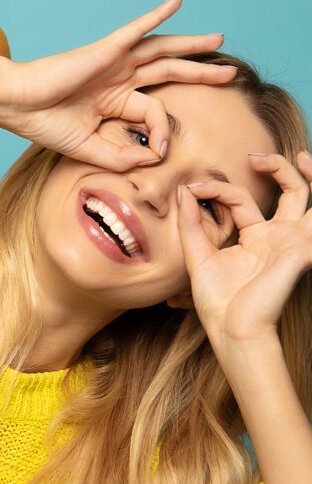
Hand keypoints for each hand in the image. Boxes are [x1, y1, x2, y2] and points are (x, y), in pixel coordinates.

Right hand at [0, 0, 235, 170]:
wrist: (18, 105)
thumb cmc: (45, 124)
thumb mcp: (88, 148)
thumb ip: (120, 156)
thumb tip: (155, 157)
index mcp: (114, 102)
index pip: (153, 112)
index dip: (163, 131)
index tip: (158, 152)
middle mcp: (118, 79)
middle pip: (168, 71)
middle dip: (200, 72)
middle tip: (230, 74)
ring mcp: (114, 61)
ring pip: (162, 49)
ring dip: (191, 44)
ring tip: (219, 41)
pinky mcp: (106, 49)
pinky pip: (138, 28)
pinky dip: (158, 14)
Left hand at [178, 152, 311, 345]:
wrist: (230, 327)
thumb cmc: (216, 300)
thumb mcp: (197, 255)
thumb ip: (191, 224)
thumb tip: (184, 190)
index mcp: (255, 237)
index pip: (242, 199)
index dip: (218, 188)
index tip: (192, 187)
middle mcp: (278, 236)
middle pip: (288, 190)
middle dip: (274, 167)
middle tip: (252, 155)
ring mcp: (292, 240)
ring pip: (307, 196)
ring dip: (304, 173)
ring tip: (293, 155)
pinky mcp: (301, 248)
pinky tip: (309, 174)